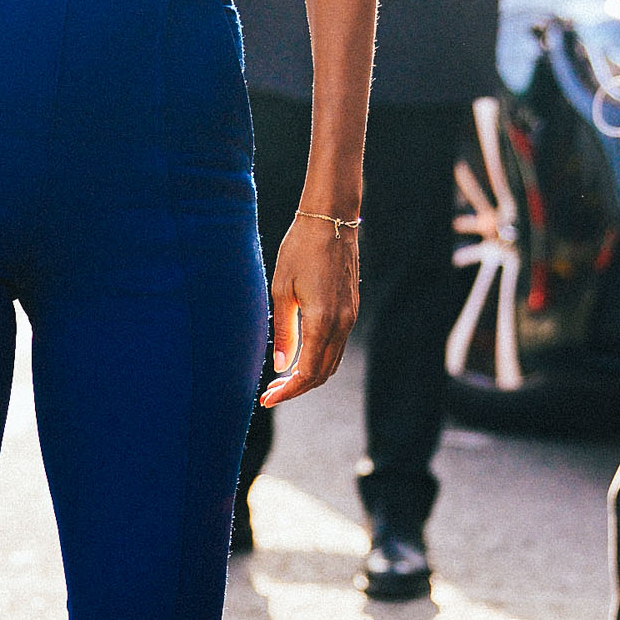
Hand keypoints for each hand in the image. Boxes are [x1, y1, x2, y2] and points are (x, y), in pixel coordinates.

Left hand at [259, 214, 358, 407]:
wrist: (330, 220)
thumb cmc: (300, 250)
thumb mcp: (282, 291)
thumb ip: (284, 331)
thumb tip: (281, 366)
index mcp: (323, 322)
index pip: (308, 373)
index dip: (289, 391)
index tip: (268, 399)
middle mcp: (342, 324)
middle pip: (323, 373)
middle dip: (297, 387)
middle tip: (271, 392)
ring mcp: (350, 317)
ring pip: (332, 360)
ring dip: (309, 374)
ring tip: (282, 377)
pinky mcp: (351, 309)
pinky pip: (337, 344)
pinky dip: (319, 357)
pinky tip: (300, 354)